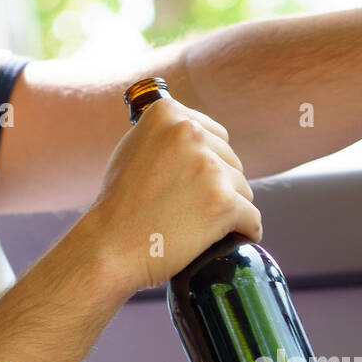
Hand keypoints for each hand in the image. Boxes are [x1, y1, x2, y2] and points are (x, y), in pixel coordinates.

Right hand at [84, 97, 261, 292]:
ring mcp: (210, 168)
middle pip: (232, 163)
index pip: (216, 136)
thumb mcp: (133, 147)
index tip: (196, 185)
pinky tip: (237, 239)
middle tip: (195, 211)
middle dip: (220, 187)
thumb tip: (195, 131)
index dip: (210, 164)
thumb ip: (164, 135)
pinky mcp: (224, 202)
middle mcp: (191, 133)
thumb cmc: (118, 205)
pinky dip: (247, 232)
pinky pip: (252, 219)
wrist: (109, 246)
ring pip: (244, 191)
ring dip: (231, 211)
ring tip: (204, 227)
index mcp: (169, 114)